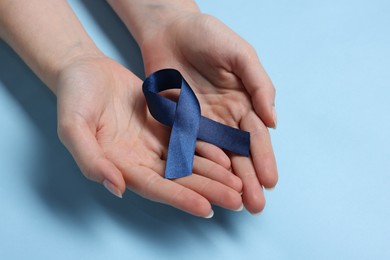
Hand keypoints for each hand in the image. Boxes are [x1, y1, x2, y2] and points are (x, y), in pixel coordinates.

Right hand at [55, 55, 242, 216]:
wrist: (85, 70)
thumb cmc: (74, 96)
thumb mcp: (73, 127)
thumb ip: (90, 159)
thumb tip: (117, 187)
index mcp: (120, 165)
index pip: (155, 187)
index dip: (180, 198)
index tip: (206, 208)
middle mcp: (140, 159)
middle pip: (178, 180)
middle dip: (207, 190)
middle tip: (237, 200)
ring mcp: (154, 143)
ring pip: (188, 163)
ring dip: (214, 174)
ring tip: (239, 184)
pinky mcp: (165, 126)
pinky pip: (189, 140)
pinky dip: (208, 149)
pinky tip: (227, 156)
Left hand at [139, 14, 277, 213]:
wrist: (171, 29)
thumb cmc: (209, 35)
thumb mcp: (241, 55)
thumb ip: (259, 85)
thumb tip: (273, 121)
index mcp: (242, 102)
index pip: (255, 136)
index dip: (263, 158)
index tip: (270, 181)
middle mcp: (223, 118)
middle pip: (237, 153)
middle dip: (247, 178)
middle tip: (255, 205)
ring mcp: (200, 122)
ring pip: (214, 156)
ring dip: (224, 180)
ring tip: (235, 202)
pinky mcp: (177, 122)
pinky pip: (186, 146)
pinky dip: (195, 166)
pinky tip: (202, 184)